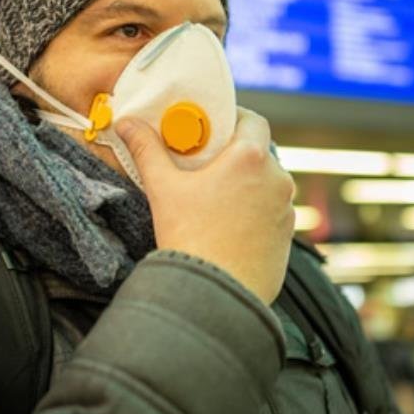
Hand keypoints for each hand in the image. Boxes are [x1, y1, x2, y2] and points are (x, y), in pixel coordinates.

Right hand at [115, 107, 295, 304]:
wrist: (215, 295)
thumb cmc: (190, 238)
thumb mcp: (163, 188)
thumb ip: (147, 150)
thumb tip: (127, 123)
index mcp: (251, 158)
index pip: (253, 120)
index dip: (234, 118)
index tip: (213, 126)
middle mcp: (277, 180)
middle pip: (259, 153)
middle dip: (235, 154)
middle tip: (206, 163)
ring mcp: (286, 211)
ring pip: (267, 185)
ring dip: (247, 185)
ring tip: (216, 198)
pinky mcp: (287, 239)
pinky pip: (272, 214)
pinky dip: (255, 212)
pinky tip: (228, 226)